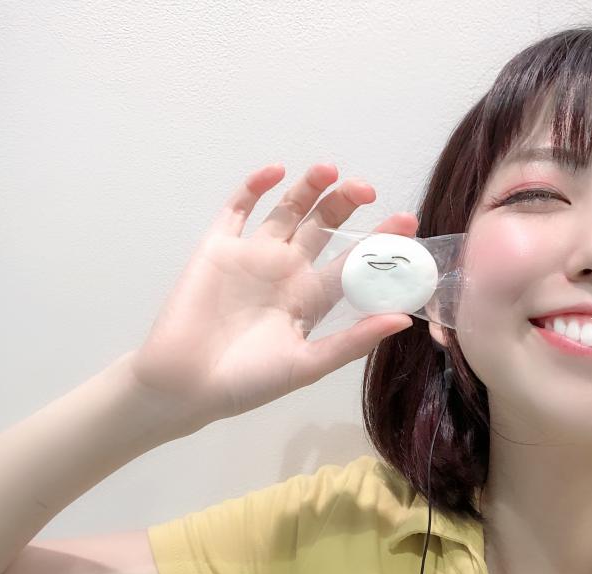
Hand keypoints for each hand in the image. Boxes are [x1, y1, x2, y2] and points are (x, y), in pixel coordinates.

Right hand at [128, 162, 417, 427]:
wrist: (184, 385)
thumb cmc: (248, 382)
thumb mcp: (308, 365)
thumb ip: (353, 341)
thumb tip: (404, 320)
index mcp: (309, 299)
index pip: (351, 263)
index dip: (378, 242)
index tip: (407, 223)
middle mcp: (286, 272)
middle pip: (322, 227)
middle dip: (345, 205)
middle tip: (365, 189)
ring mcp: (251, 256)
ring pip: (286, 210)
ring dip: (308, 188)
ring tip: (331, 170)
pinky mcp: (218, 247)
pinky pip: (238, 208)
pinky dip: (254, 187)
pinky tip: (276, 171)